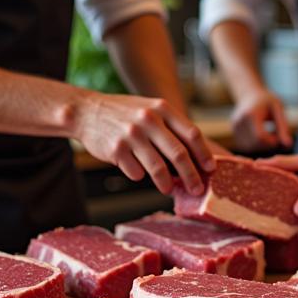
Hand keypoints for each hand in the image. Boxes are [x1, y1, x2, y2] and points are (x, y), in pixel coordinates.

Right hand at [75, 93, 215, 195]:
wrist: (87, 111)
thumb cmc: (125, 113)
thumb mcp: (151, 109)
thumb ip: (171, 127)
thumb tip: (195, 156)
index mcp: (162, 108)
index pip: (192, 133)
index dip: (204, 154)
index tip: (210, 169)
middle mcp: (148, 120)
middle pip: (179, 154)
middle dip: (191, 176)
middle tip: (197, 189)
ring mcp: (132, 135)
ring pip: (158, 168)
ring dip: (167, 183)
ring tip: (168, 189)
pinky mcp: (116, 150)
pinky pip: (136, 172)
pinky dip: (140, 176)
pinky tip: (137, 171)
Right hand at [231, 88, 291, 151]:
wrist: (250, 93)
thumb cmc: (267, 100)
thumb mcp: (278, 109)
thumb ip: (283, 127)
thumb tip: (288, 145)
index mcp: (250, 114)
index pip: (260, 137)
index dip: (272, 141)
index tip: (280, 136)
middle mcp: (239, 121)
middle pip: (254, 144)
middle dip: (268, 144)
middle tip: (276, 135)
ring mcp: (234, 127)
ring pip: (249, 148)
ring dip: (262, 146)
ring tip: (269, 133)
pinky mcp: (233, 132)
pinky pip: (245, 146)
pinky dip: (255, 145)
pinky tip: (261, 135)